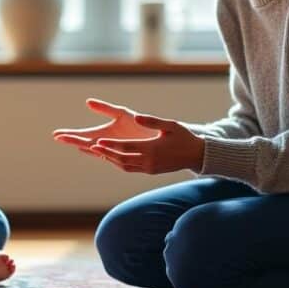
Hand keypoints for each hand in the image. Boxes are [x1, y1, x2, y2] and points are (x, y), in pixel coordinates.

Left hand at [53, 99, 202, 174]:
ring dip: (111, 159)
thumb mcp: (170, 125)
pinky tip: (113, 157)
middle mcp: (148, 161)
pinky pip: (131, 169)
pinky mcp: (150, 171)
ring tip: (98, 151)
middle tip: (91, 147)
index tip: (97, 141)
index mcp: (152, 149)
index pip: (125, 147)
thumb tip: (136, 116)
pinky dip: (119, 163)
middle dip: (105, 153)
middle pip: (121, 158)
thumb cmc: (184, 137)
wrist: (197, 155)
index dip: (110, 144)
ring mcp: (149, 168)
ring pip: (124, 166)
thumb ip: (152, 121)